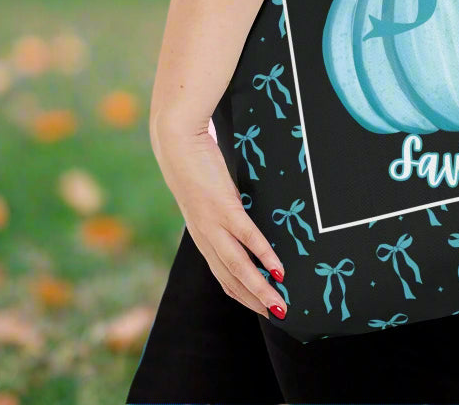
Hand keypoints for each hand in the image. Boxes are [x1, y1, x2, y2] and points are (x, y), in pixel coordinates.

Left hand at [150, 116, 286, 319]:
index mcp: (204, 236)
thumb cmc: (196, 164)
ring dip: (260, 290)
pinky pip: (247, 237)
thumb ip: (225, 208)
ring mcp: (214, 224)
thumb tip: (245, 213)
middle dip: (256, 302)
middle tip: (280, 316)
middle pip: (232, 280)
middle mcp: (206, 237)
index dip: (244, 296)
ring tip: (282, 304)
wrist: (177, 143)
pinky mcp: (223, 207)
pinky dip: (263, 256)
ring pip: (238, 268)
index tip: (265, 308)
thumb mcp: (211, 194)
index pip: (224, 277)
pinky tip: (278, 269)